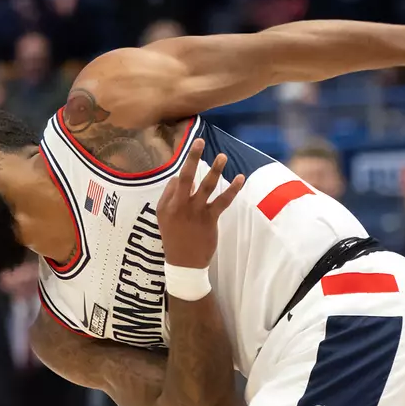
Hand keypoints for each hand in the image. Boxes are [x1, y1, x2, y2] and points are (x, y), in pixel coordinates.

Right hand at [157, 140, 244, 270]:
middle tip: (200, 141)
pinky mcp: (209, 219)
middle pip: (186, 177)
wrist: (184, 264)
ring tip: (223, 156)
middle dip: (192, 157)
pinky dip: (232, 189)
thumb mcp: (164, 218)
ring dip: (215, 170)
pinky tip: (240, 178)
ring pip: (206, 186)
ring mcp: (195, 212)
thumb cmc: (175, 239)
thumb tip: (181, 179)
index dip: (185, 175)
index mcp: (167, 204)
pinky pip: (222, 201)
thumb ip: (170, 197)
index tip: (192, 174)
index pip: (176, 181)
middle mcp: (179, 206)